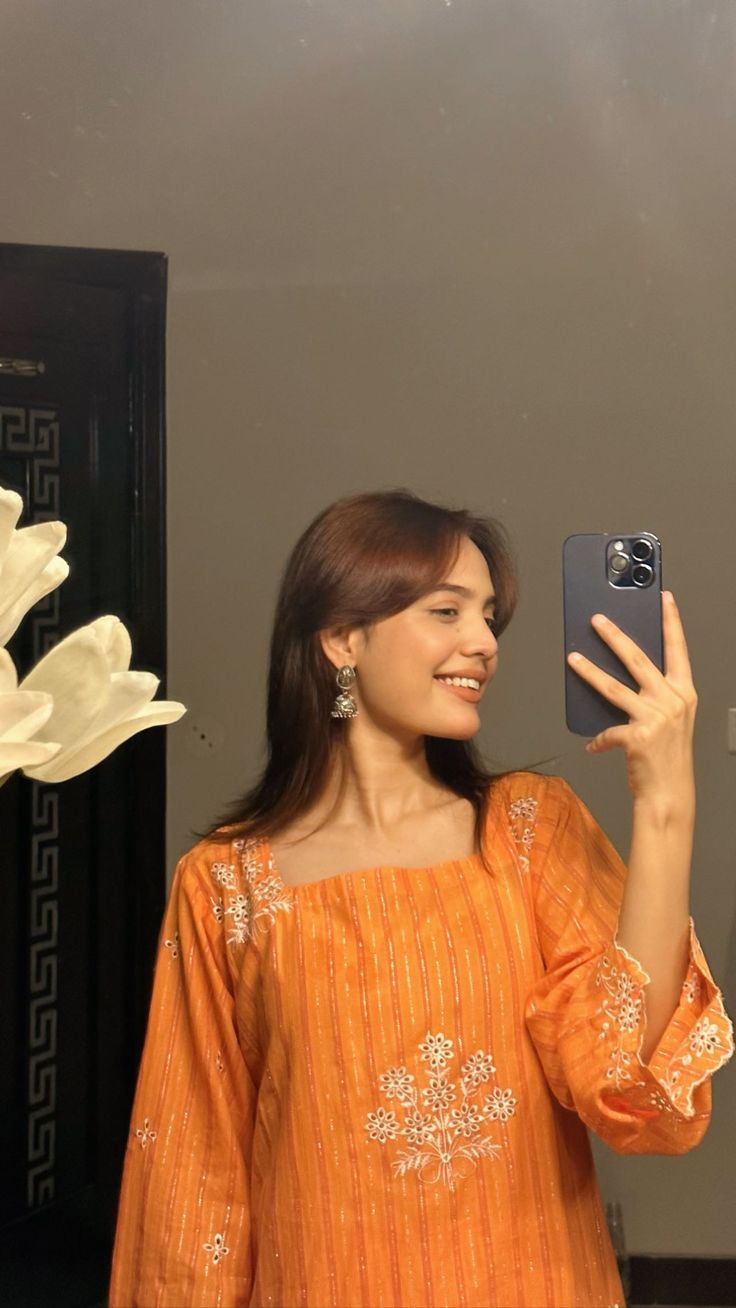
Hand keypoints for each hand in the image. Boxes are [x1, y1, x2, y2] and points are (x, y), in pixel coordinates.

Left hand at [566, 591, 696, 807]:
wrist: (669, 794)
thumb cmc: (668, 758)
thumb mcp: (671, 721)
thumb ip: (654, 697)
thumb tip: (627, 678)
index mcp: (684, 693)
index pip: (677, 650)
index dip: (671, 622)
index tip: (664, 599)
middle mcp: (672, 701)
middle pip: (638, 659)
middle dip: (615, 636)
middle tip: (597, 619)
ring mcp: (655, 718)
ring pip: (613, 687)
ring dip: (589, 671)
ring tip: (573, 658)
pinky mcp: (637, 736)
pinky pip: (607, 731)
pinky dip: (598, 740)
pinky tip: (593, 746)